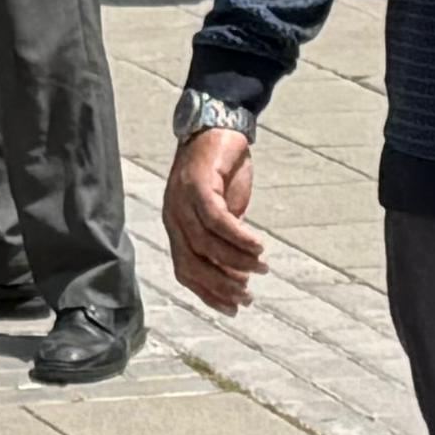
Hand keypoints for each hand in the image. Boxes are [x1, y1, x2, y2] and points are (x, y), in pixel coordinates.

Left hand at [163, 129, 263, 313]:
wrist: (217, 125)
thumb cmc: (221, 172)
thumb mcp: (222, 212)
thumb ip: (224, 241)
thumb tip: (240, 275)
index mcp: (176, 226)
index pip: (185, 270)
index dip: (208, 294)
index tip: (233, 310)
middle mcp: (173, 216)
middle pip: (191, 263)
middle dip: (220, 286)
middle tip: (248, 296)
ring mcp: (181, 200)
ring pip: (206, 244)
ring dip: (236, 262)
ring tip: (261, 267)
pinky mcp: (197, 184)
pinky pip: (217, 220)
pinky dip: (238, 238)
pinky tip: (258, 246)